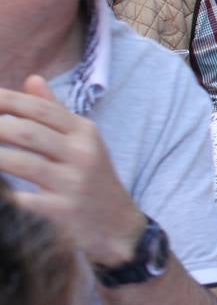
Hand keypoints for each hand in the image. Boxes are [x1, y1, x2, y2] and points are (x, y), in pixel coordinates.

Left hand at [0, 77, 145, 267]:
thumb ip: (55, 111)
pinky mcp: (61, 212)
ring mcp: (72, 183)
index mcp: (84, 132)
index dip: (4, 101)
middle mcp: (81, 154)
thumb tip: (31, 79)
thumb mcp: (83, 141)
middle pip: (26, 131)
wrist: (118, 225)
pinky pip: (20, 200)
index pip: (38, 108)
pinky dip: (2, 192)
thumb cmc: (92, 178)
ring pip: (20, 162)